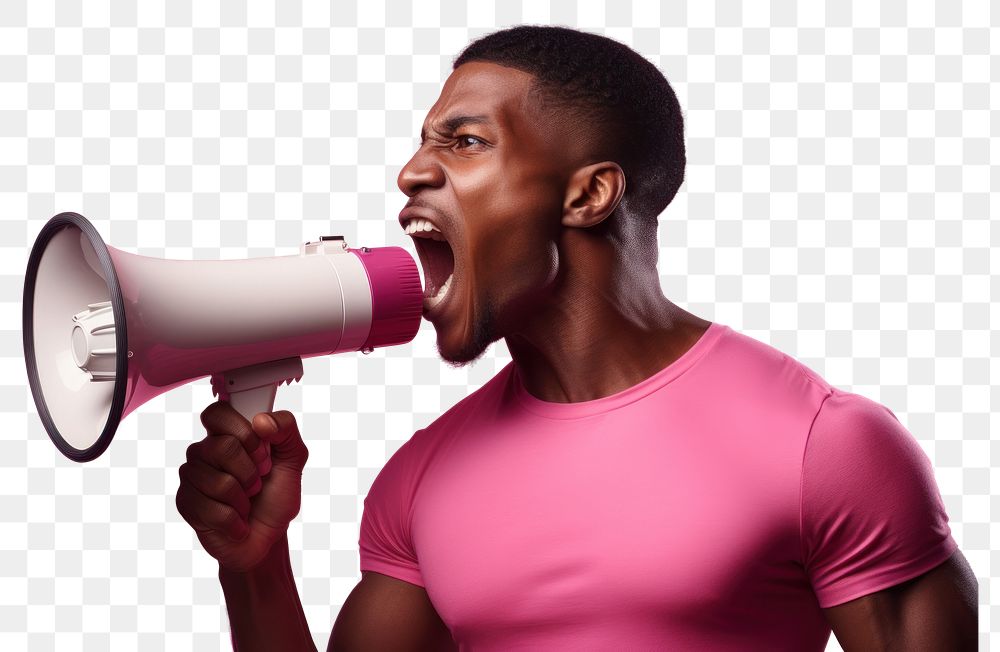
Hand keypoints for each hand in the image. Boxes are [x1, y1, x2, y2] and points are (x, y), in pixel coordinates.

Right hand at [176, 401, 309, 571]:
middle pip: (222, 447)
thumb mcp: (293, 459)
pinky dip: (235, 521)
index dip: (243, 432)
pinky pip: (213, 510)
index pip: (217, 413)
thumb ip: (286, 430)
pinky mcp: (186, 504)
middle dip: (251, 472)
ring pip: (220, 482)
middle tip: (257, 483)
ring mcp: (192, 477)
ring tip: (246, 503)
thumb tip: (261, 420)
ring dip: (244, 500)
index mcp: (227, 434)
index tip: (262, 453)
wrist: (268, 537)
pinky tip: (237, 521)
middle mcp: (205, 452)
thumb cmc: (275, 496)